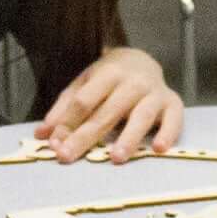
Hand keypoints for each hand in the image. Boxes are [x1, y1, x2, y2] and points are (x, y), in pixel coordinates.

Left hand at [34, 47, 183, 162]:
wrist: (143, 60)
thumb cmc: (108, 78)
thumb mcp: (83, 84)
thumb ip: (64, 109)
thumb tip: (42, 134)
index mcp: (108, 74)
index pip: (84, 101)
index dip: (68, 123)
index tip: (55, 146)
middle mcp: (132, 82)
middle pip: (107, 112)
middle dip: (86, 136)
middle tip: (70, 157)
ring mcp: (155, 92)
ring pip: (141, 116)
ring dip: (129, 137)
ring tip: (116, 158)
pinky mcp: (173, 103)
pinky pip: (174, 119)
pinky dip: (168, 133)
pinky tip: (158, 149)